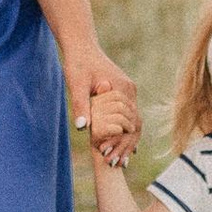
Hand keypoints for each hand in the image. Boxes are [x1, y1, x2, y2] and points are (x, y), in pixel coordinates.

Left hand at [69, 48, 138, 167]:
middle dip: (127, 146)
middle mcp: (130, 91)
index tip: (113, 157)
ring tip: (119, 161)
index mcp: (123, 89)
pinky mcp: (122, 92)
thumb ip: (81, 105)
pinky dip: (124, 131)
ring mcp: (128, 91)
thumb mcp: (76, 84)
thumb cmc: (77, 63)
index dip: (122, 142)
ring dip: (126, 141)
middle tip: (117, 165)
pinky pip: (127, 115)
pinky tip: (119, 145)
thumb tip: (82, 128)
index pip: (130, 122)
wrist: (80, 46)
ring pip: (133, 122)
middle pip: (135, 125)